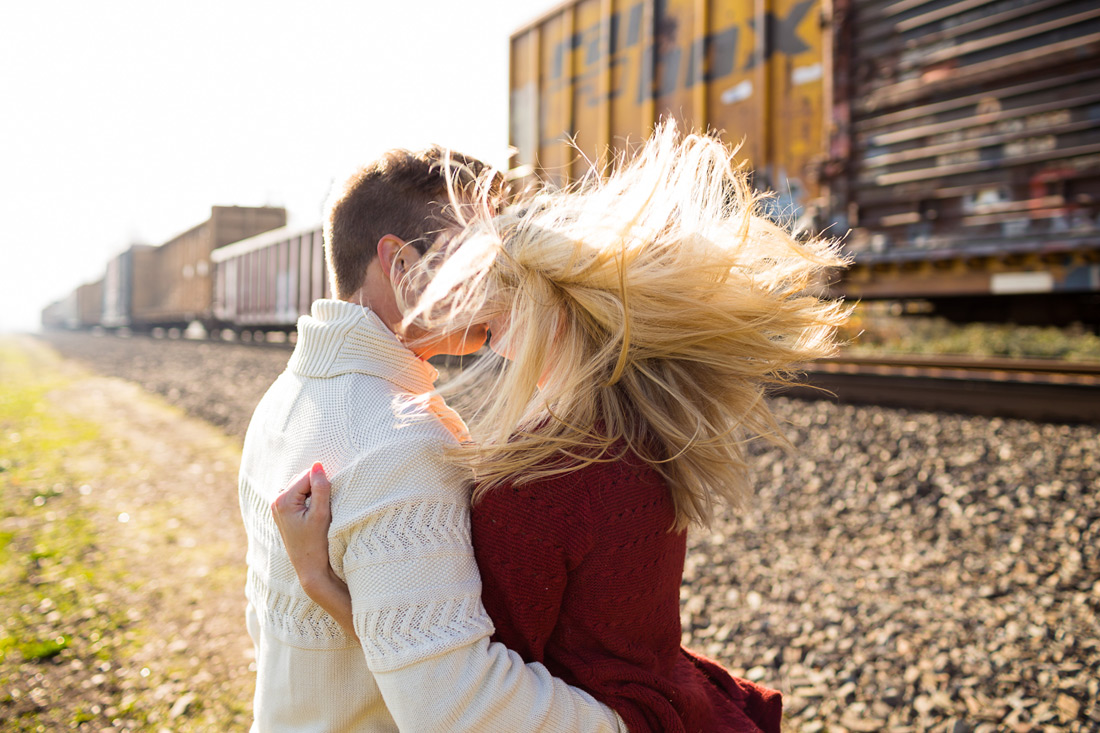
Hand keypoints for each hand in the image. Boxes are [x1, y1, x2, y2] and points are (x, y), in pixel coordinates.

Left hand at [271, 462, 334, 592]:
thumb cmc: (317, 542)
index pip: (307, 476)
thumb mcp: (321, 513)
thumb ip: (320, 488)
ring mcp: (277, 507)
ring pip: (301, 486)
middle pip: (302, 479)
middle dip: (316, 488)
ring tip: (318, 513)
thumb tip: (318, 465)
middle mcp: (276, 501)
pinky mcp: (282, 512)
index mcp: (283, 500)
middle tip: (323, 509)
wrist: (309, 567)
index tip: (328, 503)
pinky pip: (298, 495)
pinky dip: (308, 499)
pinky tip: (312, 515)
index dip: (322, 485)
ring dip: (312, 493)